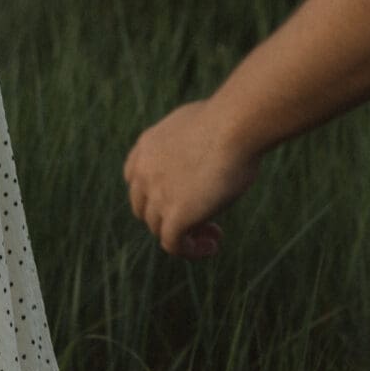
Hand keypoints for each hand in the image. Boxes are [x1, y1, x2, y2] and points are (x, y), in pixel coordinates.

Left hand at [123, 100, 261, 254]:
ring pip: (160, 229)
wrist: (235, 125)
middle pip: (145, 208)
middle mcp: (145, 172)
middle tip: (201, 218)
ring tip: (213, 234)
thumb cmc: (231, 120)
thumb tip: (206, 146)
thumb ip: (190, 140)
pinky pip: (174, 245)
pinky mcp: (176, 215)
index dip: (153, 194)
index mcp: (147, 147)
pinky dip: (191, 249)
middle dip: (169, 216)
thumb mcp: (199, 124)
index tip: (181, 197)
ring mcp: (157, 195)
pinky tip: (212, 244)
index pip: (134, 179)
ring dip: (185, 234)